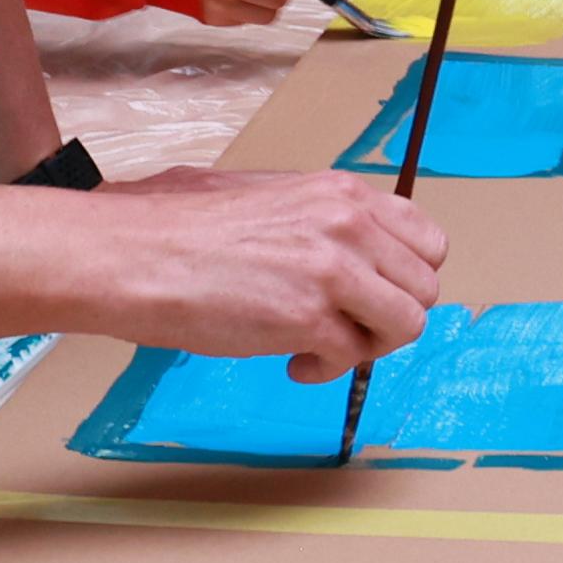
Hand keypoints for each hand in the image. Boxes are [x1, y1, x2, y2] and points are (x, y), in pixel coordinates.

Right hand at [53, 167, 441, 377]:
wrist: (135, 254)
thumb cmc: (183, 227)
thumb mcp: (270, 196)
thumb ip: (324, 220)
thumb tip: (360, 254)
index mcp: (344, 193)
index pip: (428, 241)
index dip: (406, 278)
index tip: (374, 295)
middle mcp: (350, 225)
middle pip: (425, 289)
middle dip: (390, 317)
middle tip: (348, 327)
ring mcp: (333, 271)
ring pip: (406, 325)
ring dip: (368, 345)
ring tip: (322, 345)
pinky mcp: (308, 317)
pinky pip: (352, 358)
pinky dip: (325, 370)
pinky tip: (291, 361)